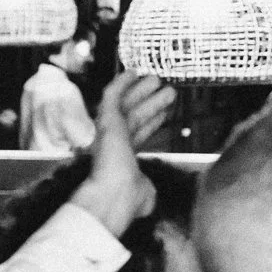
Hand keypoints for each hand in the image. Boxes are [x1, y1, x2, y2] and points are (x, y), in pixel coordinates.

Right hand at [70, 72, 173, 235]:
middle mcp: (114, 143)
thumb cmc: (129, 199)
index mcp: (123, 159)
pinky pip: (112, 96)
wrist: (115, 196)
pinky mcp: (106, 120)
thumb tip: (147, 190)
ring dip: (142, 90)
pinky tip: (132, 72)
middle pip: (136, 116)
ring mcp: (109, 130)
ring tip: (158, 79)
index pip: (139, 135)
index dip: (152, 122)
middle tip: (165, 90)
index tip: (163, 112)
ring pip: (127, 104)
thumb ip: (147, 186)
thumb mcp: (145, 193)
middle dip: (150, 103)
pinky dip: (121, 83)